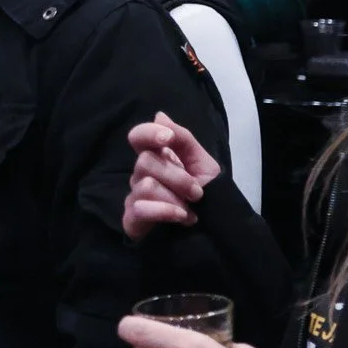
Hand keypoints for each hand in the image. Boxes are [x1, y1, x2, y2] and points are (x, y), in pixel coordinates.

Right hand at [123, 112, 223, 240]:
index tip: (168, 139)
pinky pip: (139, 209)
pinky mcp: (132, 220)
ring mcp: (135, 197)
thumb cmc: (208, 195)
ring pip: (146, 186)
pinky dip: (165, 211)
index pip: (138, 137)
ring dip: (175, 198)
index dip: (148, 133)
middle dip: (178, 177)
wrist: (215, 231)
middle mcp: (141, 175)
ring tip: (191, 210)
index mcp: (157, 157)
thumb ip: (183, 139)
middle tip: (198, 192)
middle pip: (145, 162)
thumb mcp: (203, 163)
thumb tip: (159, 115)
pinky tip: (183, 218)